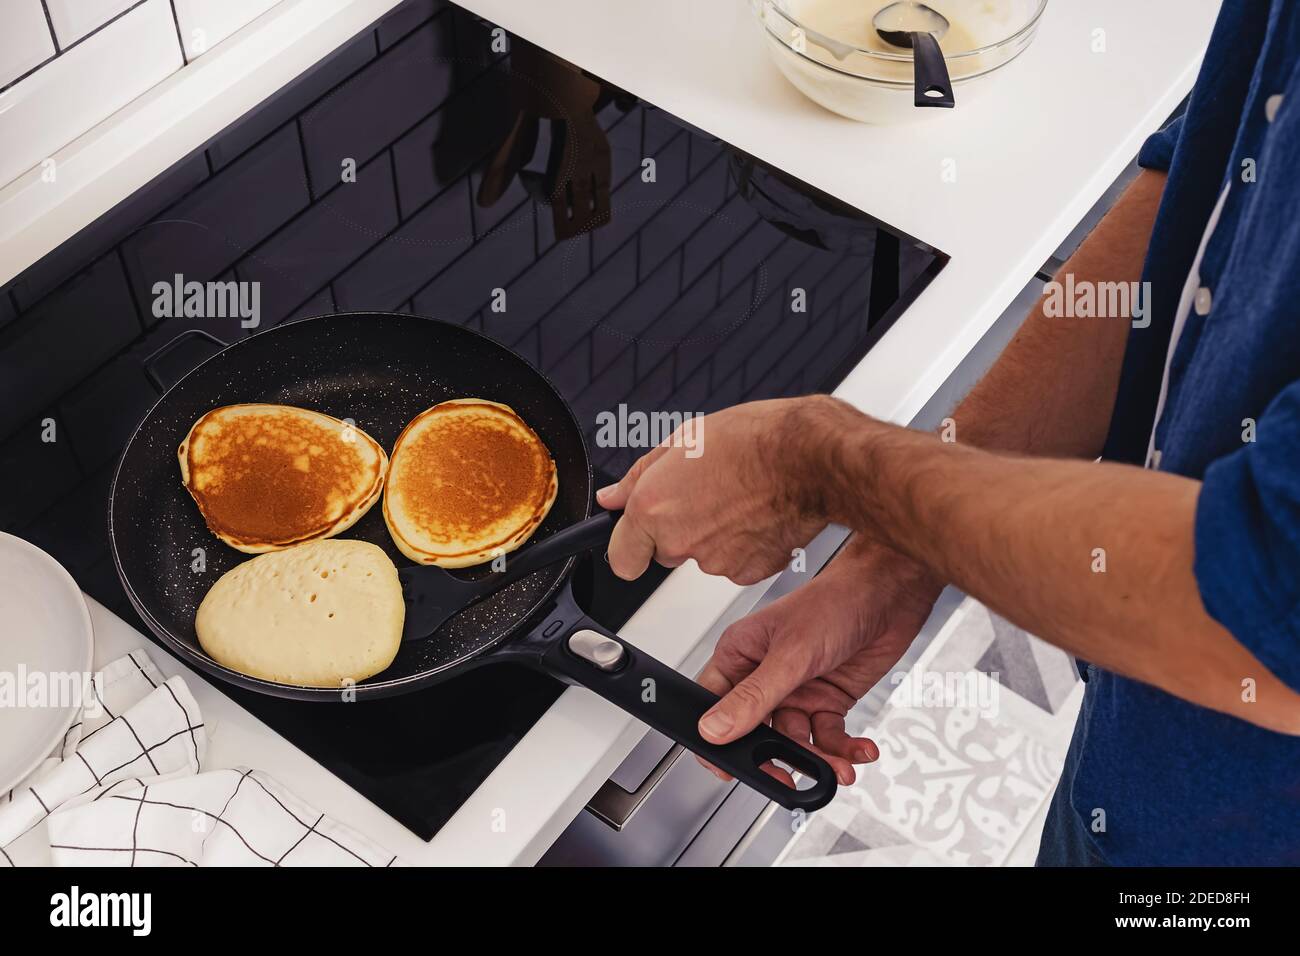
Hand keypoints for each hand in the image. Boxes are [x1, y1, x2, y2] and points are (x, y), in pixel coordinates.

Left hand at [598, 396, 861, 584]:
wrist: (810, 457)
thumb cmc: (754, 440)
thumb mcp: (684, 440)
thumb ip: (638, 476)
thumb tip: (612, 498)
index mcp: (654, 509)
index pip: (621, 558)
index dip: (629, 546)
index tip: (637, 537)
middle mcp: (681, 542)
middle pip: (664, 554)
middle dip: (677, 531)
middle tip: (703, 495)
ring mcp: (716, 561)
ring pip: (703, 557)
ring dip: (714, 535)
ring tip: (737, 496)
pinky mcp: (750, 572)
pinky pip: (737, 563)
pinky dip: (745, 545)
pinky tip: (757, 513)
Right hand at [694, 541, 942, 785]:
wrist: (889, 593)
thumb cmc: (835, 601)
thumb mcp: (791, 654)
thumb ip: (754, 697)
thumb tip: (715, 729)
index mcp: (740, 654)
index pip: (713, 706)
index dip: (717, 740)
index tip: (730, 769)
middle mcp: (763, 674)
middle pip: (755, 732)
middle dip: (775, 758)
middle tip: (788, 780)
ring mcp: (796, 689)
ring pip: (795, 740)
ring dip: (818, 758)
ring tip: (837, 767)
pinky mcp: (827, 698)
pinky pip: (827, 736)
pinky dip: (843, 749)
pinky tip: (857, 751)